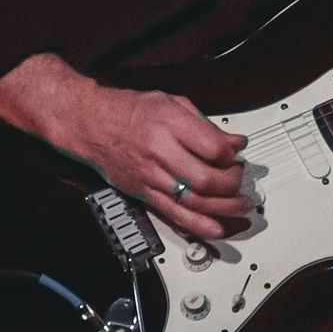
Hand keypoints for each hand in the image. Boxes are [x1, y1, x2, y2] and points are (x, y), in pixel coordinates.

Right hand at [69, 87, 248, 240]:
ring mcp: (150, 176)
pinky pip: (172, 214)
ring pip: (192, 201)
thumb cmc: (132, 111)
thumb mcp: (172, 102)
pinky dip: (197, 225)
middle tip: (239, 179)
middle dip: (230, 183)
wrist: (92, 124)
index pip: (212, 147)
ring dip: (222, 208)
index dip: (232, 154)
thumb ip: (205, 124)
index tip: (238, 153)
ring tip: (241, 207)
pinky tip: (215, 229)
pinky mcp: (143, 193)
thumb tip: (234, 142)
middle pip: (204, 179)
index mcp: (170, 125)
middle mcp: (160, 152)